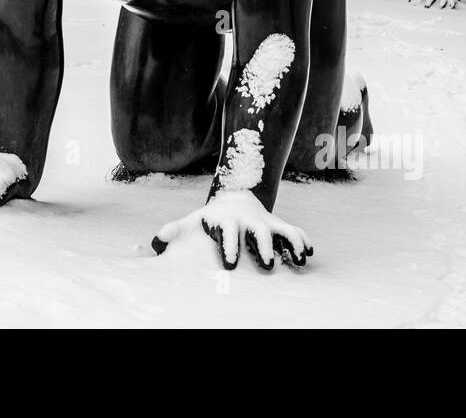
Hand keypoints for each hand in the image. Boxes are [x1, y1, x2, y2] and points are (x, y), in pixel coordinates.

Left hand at [151, 190, 311, 270]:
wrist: (233, 200)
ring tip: (299, 259)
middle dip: (263, 247)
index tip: (229, 263)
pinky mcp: (280, 225)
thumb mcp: (192, 222)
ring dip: (290, 243)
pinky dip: (303, 240)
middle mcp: (248, 221)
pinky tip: (308, 254)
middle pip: (258, 232)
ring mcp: (266, 222)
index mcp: (226, 222)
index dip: (228, 246)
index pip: (227, 232)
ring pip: (281, 230)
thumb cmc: (209, 220)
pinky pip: (295, 230)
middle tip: (266, 265)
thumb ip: (175, 230)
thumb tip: (157, 242)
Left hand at [416, 0, 457, 8]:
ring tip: (441, 5)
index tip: (413, 5)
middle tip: (426, 6)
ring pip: (442, 0)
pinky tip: (451, 6)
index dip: (418, 1)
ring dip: (442, 2)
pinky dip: (451, 4)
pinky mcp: (451, 0)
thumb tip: (408, 1)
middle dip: (429, 1)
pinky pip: (451, 2)